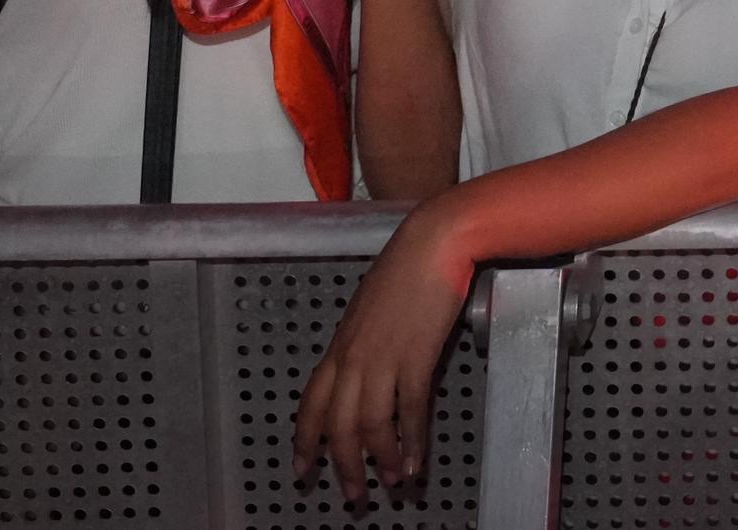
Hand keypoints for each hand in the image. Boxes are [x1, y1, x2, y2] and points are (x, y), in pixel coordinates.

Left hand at [294, 201, 469, 500]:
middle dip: (344, 467)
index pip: (311, 405)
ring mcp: (382, 358)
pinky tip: (415, 463)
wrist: (434, 242)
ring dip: (380, 461)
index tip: (303, 471)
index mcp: (339, 346)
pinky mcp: (415, 357)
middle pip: (338, 425)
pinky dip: (411, 443)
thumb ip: (365, 343)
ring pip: (370, 425)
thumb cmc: (406, 269)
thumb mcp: (372, 309)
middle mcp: (353, 357)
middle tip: (353, 496)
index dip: (305, 442)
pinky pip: (409, 411)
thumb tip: (369, 370)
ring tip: (390, 485)